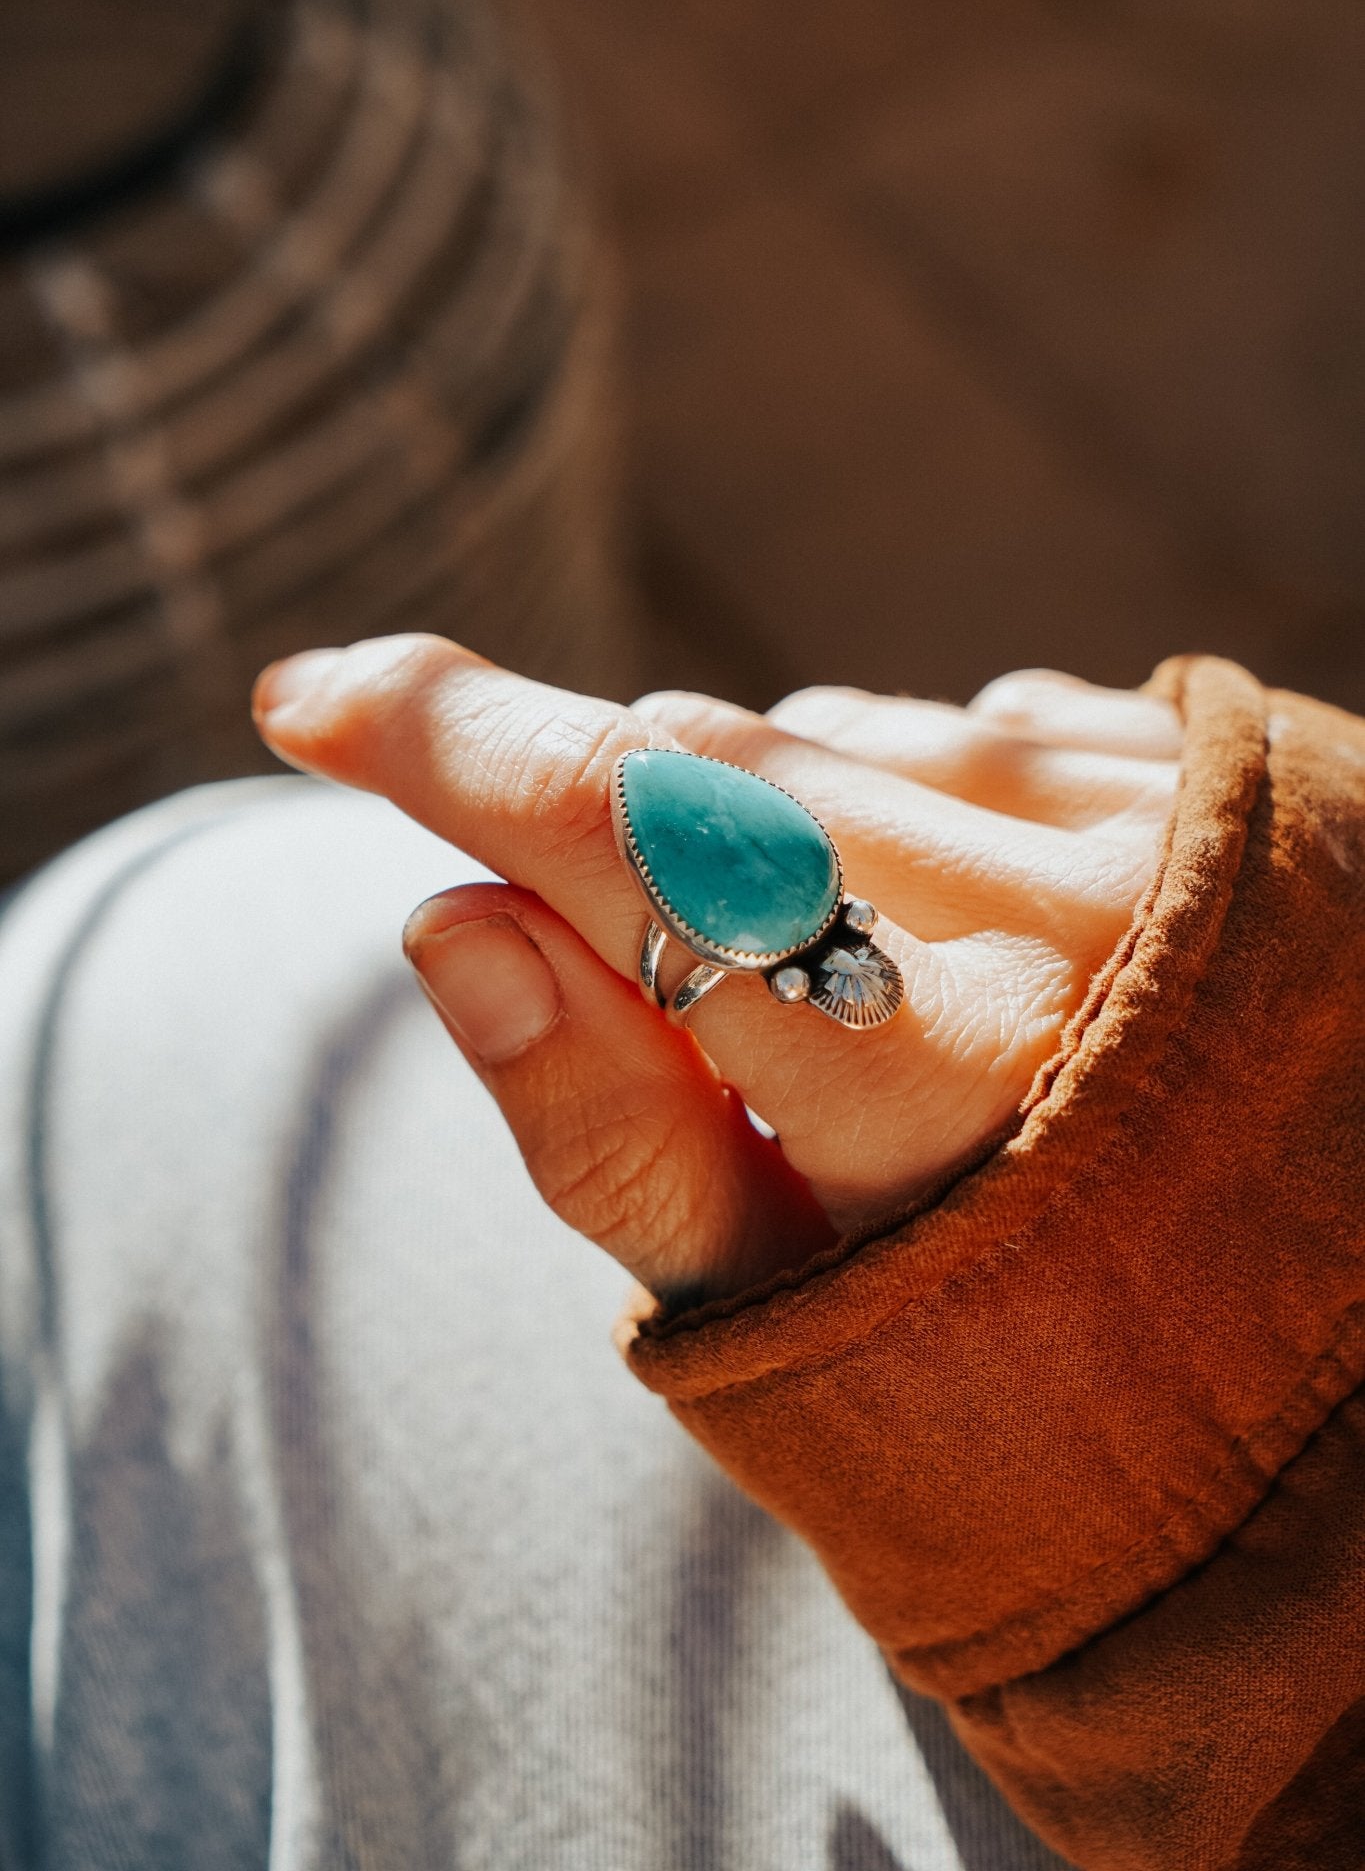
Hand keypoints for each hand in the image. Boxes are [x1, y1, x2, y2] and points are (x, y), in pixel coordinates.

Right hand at [253, 638, 1178, 1305]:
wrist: (1328, 1342)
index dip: (447, 743)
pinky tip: (963, 931)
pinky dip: (897, 799)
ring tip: (846, 995)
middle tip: (602, 941)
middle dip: (593, 806)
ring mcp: (1153, 806)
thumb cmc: (1018, 1371)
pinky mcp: (1202, 759)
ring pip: (828, 735)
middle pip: (709, 760)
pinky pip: (959, 723)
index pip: (630, 831)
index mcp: (944, 1060)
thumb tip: (445, 919)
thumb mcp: (783, 1317)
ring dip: (763, 823)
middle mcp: (1064, 893)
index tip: (313, 698)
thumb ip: (604, 1131)